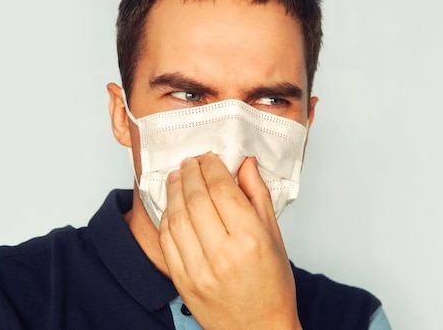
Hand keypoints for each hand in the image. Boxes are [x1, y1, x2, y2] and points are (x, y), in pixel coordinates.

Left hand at [159, 153, 301, 329]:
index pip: (222, 189)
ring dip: (174, 190)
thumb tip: (246, 164)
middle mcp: (224, 254)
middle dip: (191, 172)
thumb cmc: (273, 286)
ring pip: (177, 216)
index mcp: (251, 240)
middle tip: (191, 161)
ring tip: (178, 176)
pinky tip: (172, 205)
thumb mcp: (275, 237)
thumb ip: (258, 196)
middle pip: (196, 198)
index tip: (209, 157)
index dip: (212, 166)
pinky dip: (167, 216)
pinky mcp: (183, 281)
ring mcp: (199, 270)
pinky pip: (167, 240)